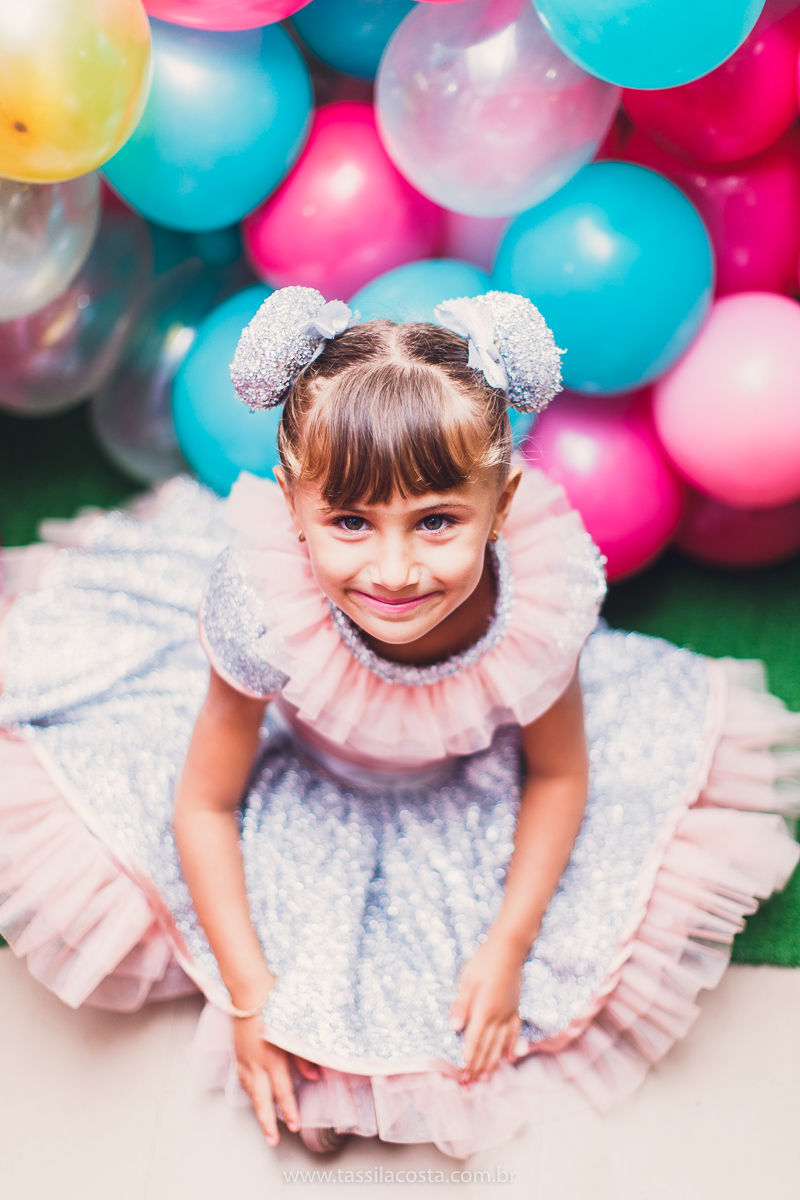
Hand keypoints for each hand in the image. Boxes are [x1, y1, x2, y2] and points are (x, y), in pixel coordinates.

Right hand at [233, 1016, 319, 1145]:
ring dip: (257, 1108)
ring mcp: (245, 1058)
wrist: (250, 992)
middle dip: (267, 1122)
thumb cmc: (276, 1006)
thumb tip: (315, 1076)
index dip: (290, 1111)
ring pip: (250, 1091)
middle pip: (262, 1100)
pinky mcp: (238, 1051)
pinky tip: (251, 1092)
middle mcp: (257, 1063)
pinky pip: (242, 1077)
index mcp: (273, 1059)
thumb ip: (303, 1056)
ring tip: (263, 1122)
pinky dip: (248, 1090)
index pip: (283, 1093)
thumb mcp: (294, 1031)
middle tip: (272, 1140)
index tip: (295, 1126)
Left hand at [450, 936, 523, 1081]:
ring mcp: (509, 1013)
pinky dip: (511, 1047)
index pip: (474, 1042)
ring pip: (501, 1044)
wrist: (508, 948)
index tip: (461, 1076)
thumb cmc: (483, 961)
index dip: (468, 1060)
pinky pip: (514, 1033)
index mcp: (484, 1010)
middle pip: (487, 1047)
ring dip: (492, 1062)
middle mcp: (499, 1016)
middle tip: (470, 1084)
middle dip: (477, 1067)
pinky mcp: (516, 1008)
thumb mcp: (466, 981)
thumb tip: (453, 1028)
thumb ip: (461, 1006)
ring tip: (486, 1078)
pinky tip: (509, 1058)